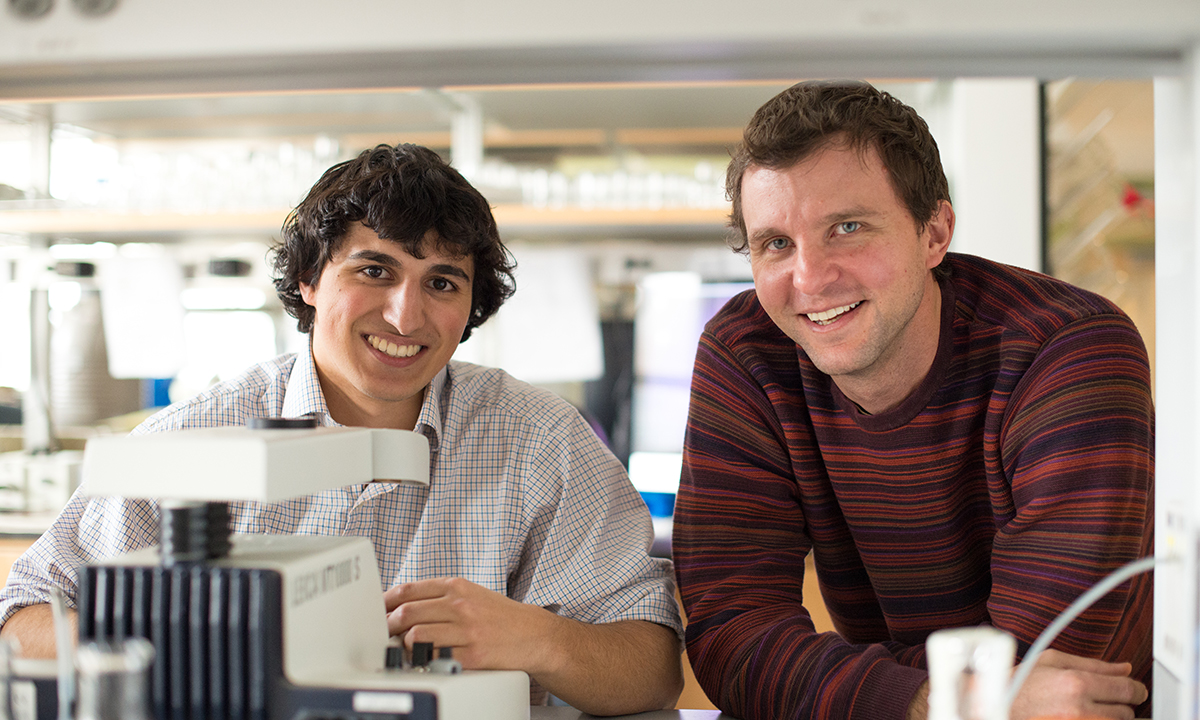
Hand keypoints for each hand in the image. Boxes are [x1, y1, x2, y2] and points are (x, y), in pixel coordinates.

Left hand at [384, 577, 556, 672]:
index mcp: (456, 587)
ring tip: (406, 648)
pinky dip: (423, 660)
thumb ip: (438, 596)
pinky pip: (434, 658)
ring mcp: (466, 630)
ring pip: (415, 636)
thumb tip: (400, 603)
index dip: (385, 603)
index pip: (407, 590)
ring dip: (404, 645)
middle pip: (406, 613)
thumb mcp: (469, 593)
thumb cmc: (498, 616)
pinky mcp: (472, 655)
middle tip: (384, 634)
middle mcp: (460, 605)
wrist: (533, 634)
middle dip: (388, 626)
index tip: (376, 611)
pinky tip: (425, 659)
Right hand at [1010, 649, 1146, 719]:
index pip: (1126, 689)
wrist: (1000, 705)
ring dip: (1112, 717)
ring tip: (1093, 709)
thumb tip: (1124, 668)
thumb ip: (1092, 664)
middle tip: (1106, 699)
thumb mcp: (1052, 661)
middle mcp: (1080, 709)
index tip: (1135, 690)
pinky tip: (1087, 715)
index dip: (1136, 689)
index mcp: (1076, 683)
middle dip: (1121, 704)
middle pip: (1126, 711)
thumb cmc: (1021, 682)